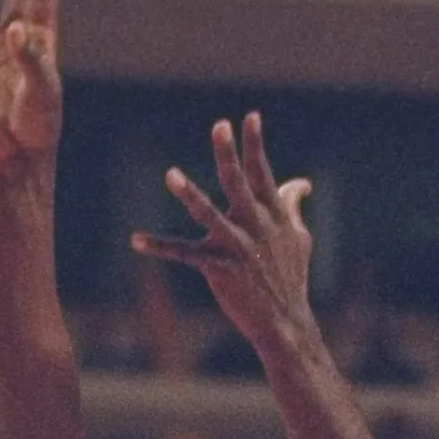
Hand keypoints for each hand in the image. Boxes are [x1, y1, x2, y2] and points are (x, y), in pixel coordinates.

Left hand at [132, 113, 316, 348]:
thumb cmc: (290, 277)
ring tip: (171, 174)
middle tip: (220, 125)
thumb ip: (293, 206)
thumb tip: (302, 183)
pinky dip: (159, 246)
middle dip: (228, 153)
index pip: (262, 172)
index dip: (255, 144)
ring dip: (189, 193)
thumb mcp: (298, 237)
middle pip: (238, 182)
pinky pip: (183, 254)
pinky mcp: (218, 267)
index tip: (250, 117)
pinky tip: (136, 240)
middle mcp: (254, 225)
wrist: (285, 321)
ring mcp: (236, 246)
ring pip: (209, 213)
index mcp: (272, 215)